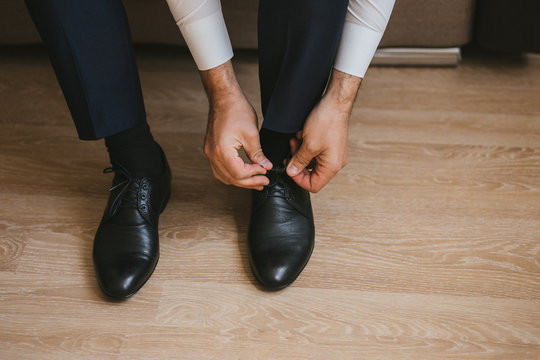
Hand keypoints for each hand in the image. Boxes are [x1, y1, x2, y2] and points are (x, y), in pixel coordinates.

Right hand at [200, 61, 271, 189]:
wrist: (223, 98)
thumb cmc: (236, 110)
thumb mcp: (252, 134)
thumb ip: (258, 154)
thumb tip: (265, 166)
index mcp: (222, 150)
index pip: (239, 173)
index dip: (253, 175)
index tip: (265, 172)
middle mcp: (212, 153)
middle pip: (231, 178)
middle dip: (249, 182)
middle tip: (263, 182)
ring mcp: (209, 152)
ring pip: (224, 176)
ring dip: (240, 180)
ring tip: (255, 181)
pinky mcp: (211, 149)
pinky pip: (219, 169)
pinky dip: (231, 174)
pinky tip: (243, 174)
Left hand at [286, 69, 361, 192]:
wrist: (335, 103)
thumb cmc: (326, 122)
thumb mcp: (308, 144)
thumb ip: (299, 161)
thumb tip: (291, 172)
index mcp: (332, 166)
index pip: (313, 185)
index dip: (298, 180)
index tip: (289, 169)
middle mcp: (335, 163)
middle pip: (311, 174)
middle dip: (298, 163)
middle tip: (291, 151)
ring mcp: (332, 154)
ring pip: (310, 162)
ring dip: (299, 153)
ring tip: (295, 140)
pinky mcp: (329, 146)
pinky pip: (314, 152)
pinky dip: (305, 146)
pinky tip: (301, 135)